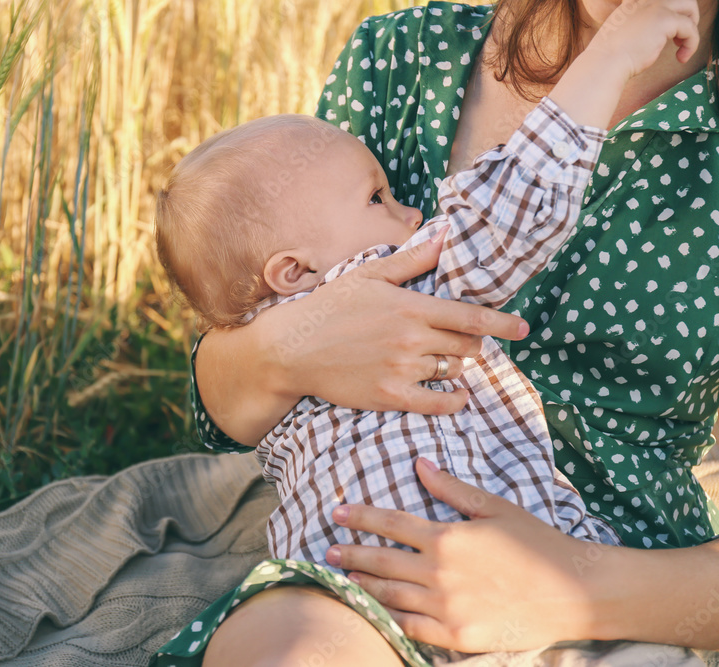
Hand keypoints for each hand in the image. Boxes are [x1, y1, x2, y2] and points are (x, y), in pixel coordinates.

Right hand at [265, 234, 528, 414]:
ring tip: (442, 361)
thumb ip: (411, 260)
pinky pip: (438, 403)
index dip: (502, 323)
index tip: (523, 328)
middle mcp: (411, 339)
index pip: (470, 316)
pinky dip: (454, 400)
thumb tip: (444, 237)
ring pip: (452, 371)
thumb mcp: (369, 275)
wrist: (294, 348)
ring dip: (456, 366)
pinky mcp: (390, 396)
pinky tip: (456, 395)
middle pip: (467, 345)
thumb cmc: (330, 307)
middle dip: (472, 343)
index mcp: (410, 306)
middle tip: (462, 341)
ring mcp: (402, 370)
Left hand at [325, 459, 614, 651]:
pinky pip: (411, 628)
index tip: (337, 512)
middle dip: (350, 553)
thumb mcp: (495, 508)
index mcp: (447, 538)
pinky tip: (373, 611)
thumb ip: (452, 489)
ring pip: (390, 595)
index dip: (360, 517)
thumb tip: (419, 464)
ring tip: (341, 578)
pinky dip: (387, 618)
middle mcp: (440, 573)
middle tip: (326, 549)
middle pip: (382, 561)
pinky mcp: (457, 636)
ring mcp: (447, 608)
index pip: (390, 523)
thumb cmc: (537, 544)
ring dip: (362, 585)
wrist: (576, 592)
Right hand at [592, 0, 700, 75]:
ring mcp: (655, 7)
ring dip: (691, 25)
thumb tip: (656, 32)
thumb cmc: (609, 58)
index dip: (667, 14)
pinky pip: (691, 28)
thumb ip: (638, 26)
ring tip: (682, 44)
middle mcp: (644, 0)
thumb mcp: (621, 33)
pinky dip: (691, 44)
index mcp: (632, 2)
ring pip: (689, 6)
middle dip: (685, 15)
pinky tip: (681, 58)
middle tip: (678, 37)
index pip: (660, 2)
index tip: (664, 34)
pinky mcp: (665, 20)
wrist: (604, 64)